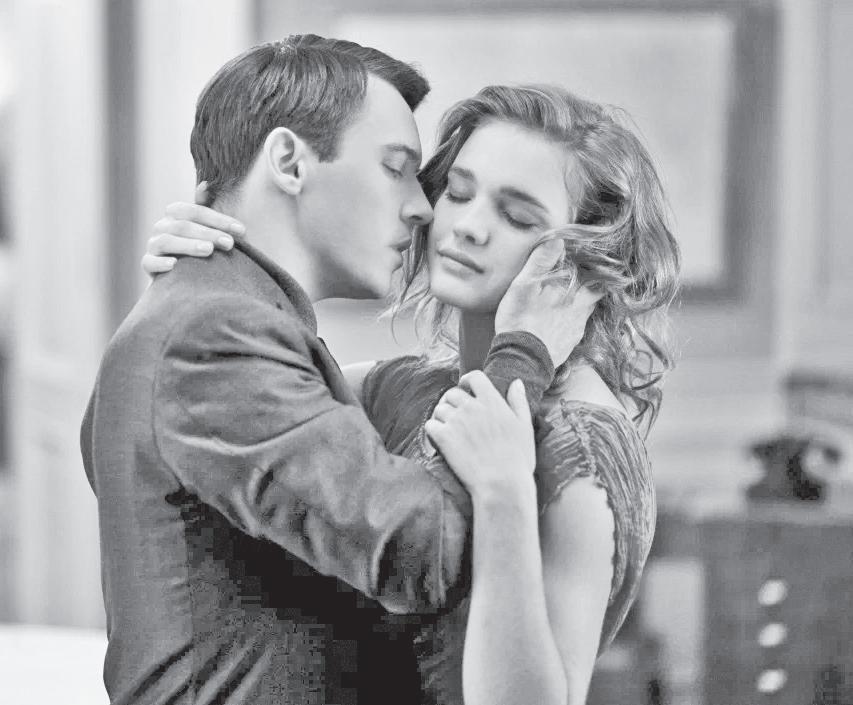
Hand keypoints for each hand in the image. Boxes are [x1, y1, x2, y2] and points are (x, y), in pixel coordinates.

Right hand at [142, 182, 245, 274]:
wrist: (178, 273)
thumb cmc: (196, 244)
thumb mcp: (202, 225)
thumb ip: (205, 207)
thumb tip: (206, 184)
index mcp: (175, 214)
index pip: (196, 211)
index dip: (219, 219)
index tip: (242, 231)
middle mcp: (161, 226)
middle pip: (183, 226)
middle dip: (209, 233)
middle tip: (230, 243)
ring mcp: (153, 245)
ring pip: (166, 242)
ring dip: (188, 245)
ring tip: (208, 250)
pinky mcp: (147, 264)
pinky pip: (148, 262)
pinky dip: (160, 263)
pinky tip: (173, 265)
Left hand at [425, 372, 534, 500]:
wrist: (502, 485)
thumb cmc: (517, 459)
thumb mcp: (525, 427)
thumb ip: (518, 402)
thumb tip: (516, 382)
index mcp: (492, 402)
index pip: (475, 377)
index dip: (467, 380)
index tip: (465, 387)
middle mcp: (472, 407)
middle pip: (452, 393)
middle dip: (452, 401)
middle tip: (455, 415)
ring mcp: (456, 421)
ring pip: (439, 409)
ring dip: (441, 416)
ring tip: (447, 429)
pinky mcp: (443, 437)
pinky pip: (430, 425)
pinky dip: (432, 431)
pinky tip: (438, 441)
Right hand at [495, 239, 603, 368]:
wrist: (521, 359)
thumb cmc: (521, 319)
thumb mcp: (525, 285)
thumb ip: (541, 261)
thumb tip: (558, 240)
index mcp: (575, 294)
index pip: (599, 278)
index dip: (600, 271)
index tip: (602, 266)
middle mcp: (581, 312)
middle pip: (595, 296)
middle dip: (592, 289)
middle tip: (586, 283)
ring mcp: (576, 331)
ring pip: (586, 314)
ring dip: (581, 307)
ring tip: (568, 303)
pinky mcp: (569, 345)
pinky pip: (576, 331)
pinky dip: (571, 325)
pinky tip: (559, 325)